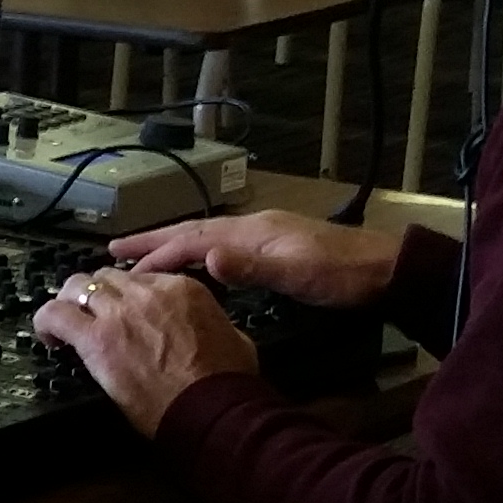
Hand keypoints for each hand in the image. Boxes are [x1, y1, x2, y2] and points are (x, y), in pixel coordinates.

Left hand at [34, 266, 255, 433]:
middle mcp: (146, 292)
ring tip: (67, 325)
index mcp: (181, 287)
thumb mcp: (234, 337)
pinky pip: (56, 315)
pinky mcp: (95, 338)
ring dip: (70, 303)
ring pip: (76, 287)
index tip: (121, 311)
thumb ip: (212, 320)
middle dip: (95, 295)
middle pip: (105, 277)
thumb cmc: (227, 381)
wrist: (212, 407)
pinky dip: (46, 322)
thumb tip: (205, 326)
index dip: (125, 295)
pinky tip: (50, 338)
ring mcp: (118, 312)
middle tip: (91, 317)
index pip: (139, 277)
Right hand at [106, 208, 405, 307]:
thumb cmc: (343, 275)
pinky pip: (221, 246)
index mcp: (252, 232)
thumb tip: (206, 257)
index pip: (191, 238)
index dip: (155, 251)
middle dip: (153, 240)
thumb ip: (251, 267)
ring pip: (205, 237)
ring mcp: (264, 236)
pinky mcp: (275, 248)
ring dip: (172, 246)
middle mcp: (252, 228)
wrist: (387, 271)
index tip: (122, 266)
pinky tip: (196, 264)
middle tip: (115, 251)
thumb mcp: (297, 274)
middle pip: (192, 231)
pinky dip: (197, 252)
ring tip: (144, 256)